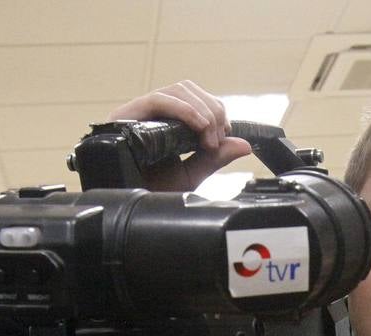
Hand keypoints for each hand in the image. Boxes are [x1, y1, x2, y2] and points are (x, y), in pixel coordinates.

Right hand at [109, 80, 251, 190]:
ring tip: (208, 138)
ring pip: (177, 90)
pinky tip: (198, 127)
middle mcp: (151, 113)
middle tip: (217, 140)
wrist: (130, 211)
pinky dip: (184, 110)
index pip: (195, 98)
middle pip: (188, 89)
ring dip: (201, 110)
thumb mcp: (191, 176)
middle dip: (211, 110)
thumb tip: (244, 145)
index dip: (215, 109)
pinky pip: (159, 100)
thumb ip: (215, 159)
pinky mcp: (126, 115)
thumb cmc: (153, 194)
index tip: (224, 134)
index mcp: (165, 123)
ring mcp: (138, 112)